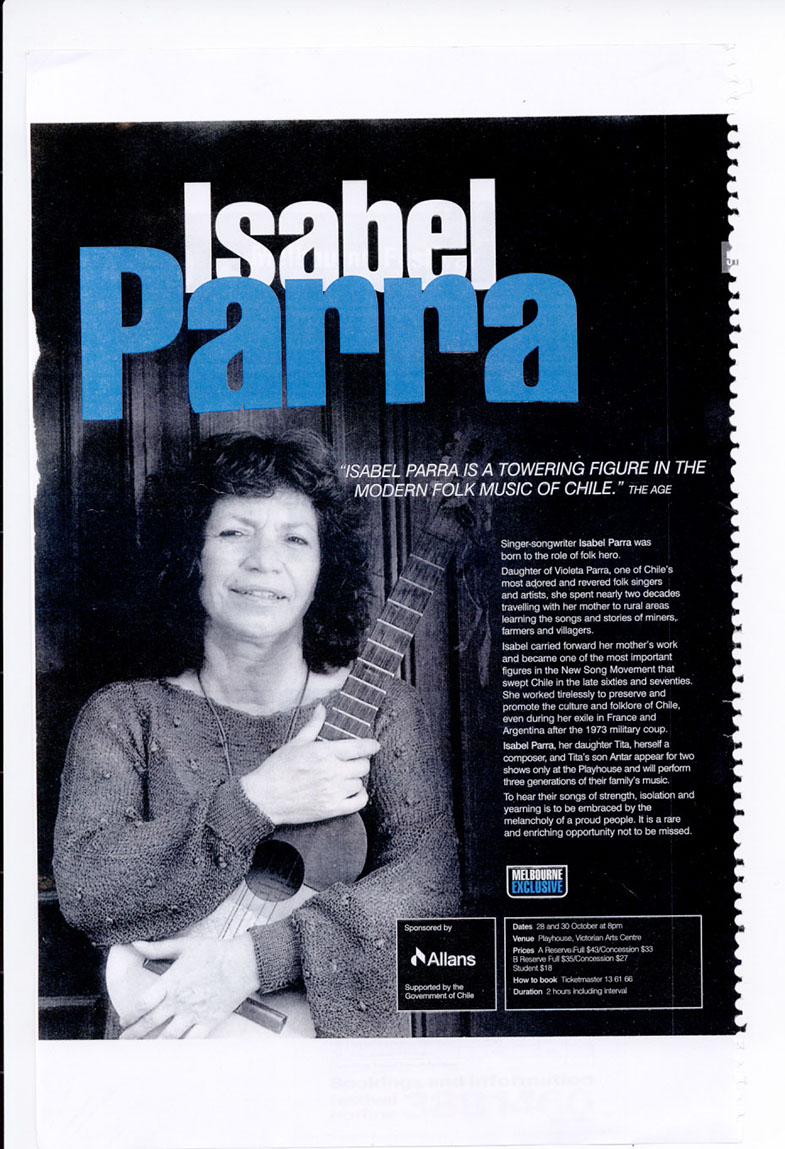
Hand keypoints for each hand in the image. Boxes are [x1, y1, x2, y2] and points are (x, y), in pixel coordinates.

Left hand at [117, 934, 258, 1039]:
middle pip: (150, 1023)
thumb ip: (158, 948)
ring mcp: (194, 1014)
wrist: (242, 963)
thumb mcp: (184, 946)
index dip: (130, 1015)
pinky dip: (180, 1049)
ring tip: (142, 1050)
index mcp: (171, 983)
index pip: (143, 1003)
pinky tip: (172, 1054)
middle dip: (134, 1034)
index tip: (124, 1020)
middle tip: (124, 1041)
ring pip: (168, 1036)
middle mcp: (179, 1001)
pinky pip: (191, 1041)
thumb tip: (136, 944)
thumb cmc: (214, 952)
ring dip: (152, 1045)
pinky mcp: (208, 1022)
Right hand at [240, 703, 378, 824]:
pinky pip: (358, 802)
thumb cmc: (278, 769)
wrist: (264, 797)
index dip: (371, 745)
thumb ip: (314, 725)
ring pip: (360, 783)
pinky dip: (359, 796)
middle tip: (353, 762)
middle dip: (361, 761)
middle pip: (363, 766)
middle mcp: (332, 772)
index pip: (359, 747)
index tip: (374, 745)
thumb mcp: (296, 743)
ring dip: (355, 779)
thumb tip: (322, 708)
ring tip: (346, 777)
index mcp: (324, 752)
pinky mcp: (331, 809)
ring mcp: (333, 792)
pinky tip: (352, 791)